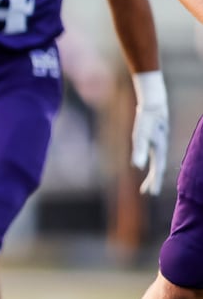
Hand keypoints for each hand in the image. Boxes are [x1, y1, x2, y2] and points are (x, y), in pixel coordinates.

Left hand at [131, 71, 167, 195]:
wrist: (154, 104)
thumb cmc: (146, 120)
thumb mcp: (140, 136)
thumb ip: (139, 151)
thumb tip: (137, 166)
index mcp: (159, 150)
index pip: (158, 170)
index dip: (154, 182)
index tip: (150, 194)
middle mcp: (161, 148)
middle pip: (158, 168)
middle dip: (153, 181)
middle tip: (146, 192)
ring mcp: (159, 143)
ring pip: (157, 162)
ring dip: (152, 174)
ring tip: (145, 183)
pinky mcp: (156, 138)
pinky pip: (155, 156)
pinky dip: (152, 163)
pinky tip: (146, 164)